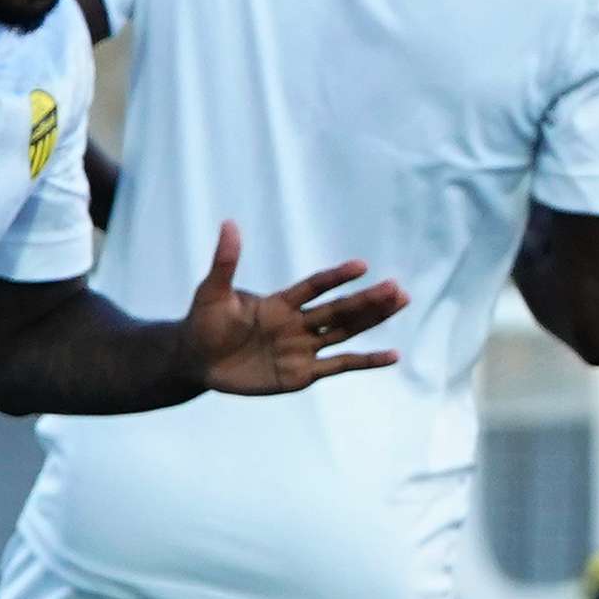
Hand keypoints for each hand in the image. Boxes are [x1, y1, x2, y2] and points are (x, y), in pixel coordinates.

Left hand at [186, 224, 407, 395]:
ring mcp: (303, 348)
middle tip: (397, 288)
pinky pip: (341, 366)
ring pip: (346, 332)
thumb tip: (229, 223)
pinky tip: (392, 355)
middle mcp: (298, 323)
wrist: (198, 361)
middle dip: (368, 300)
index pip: (314, 287)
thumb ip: (225, 263)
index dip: (336, 277)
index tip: (361, 266)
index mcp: (280, 303)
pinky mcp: (303, 374)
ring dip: (374, 319)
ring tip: (401, 302)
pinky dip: (366, 361)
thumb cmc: (203, 323)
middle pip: (339, 309)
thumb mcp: (212, 292)